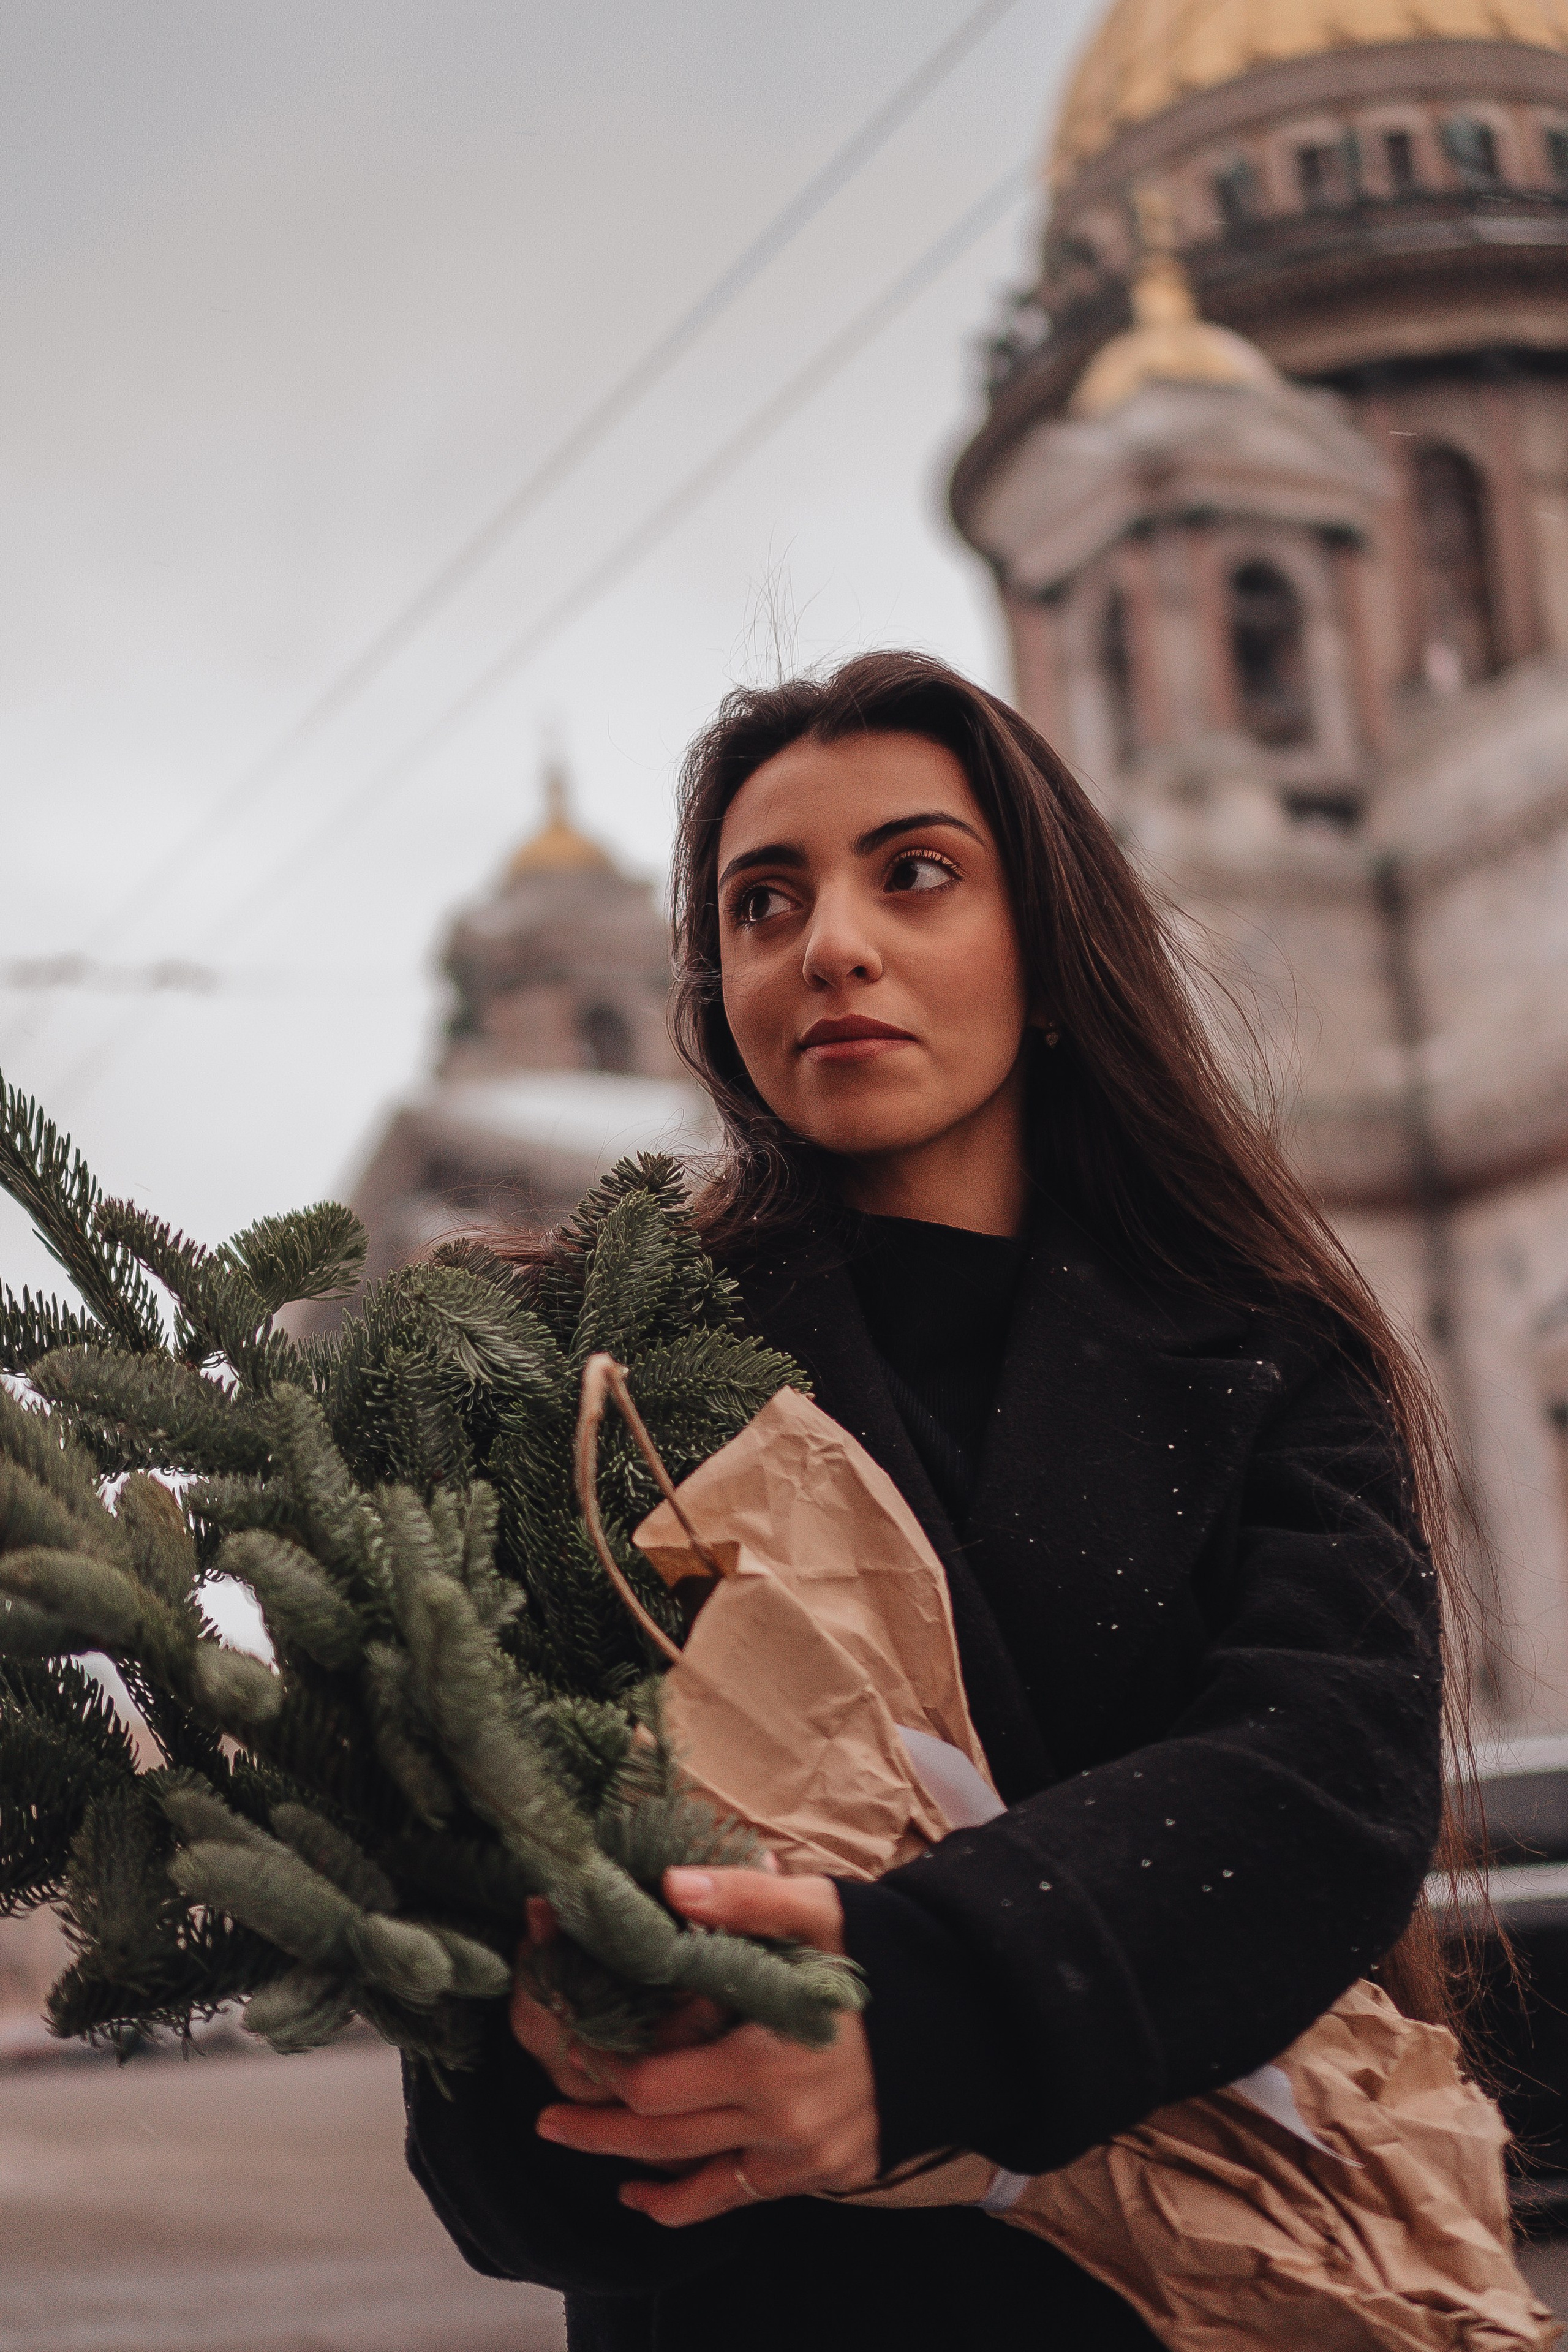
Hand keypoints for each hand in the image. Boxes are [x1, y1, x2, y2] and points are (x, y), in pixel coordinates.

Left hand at [532, 1867, 879, 2225]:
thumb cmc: (892, 1956)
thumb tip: (667, 1886)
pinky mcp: (821, 2173)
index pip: (655, 2080)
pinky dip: (686, 2202)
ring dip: (629, 2165)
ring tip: (572, 2142)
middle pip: (660, 2137)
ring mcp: (802, 2155)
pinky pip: (737, 2198)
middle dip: (595, 2124)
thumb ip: (744, 1899)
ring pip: (693, 2177)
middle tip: (544, 2113)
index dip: (603, 2065)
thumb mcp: (823, 1911)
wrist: (976, 2020)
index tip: (569, 2038)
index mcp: (769, 2054)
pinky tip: (647, 2195)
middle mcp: (780, 2118)